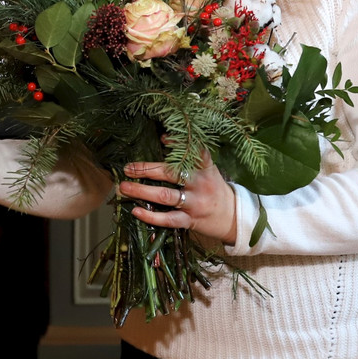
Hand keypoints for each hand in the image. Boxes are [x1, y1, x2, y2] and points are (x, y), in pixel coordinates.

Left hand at [119, 149, 237, 243]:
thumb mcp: (208, 171)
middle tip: (127, 168)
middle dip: (146, 170)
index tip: (163, 138)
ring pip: (165, 196)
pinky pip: (168, 219)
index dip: (179, 145)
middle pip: (171, 174)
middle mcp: (200, 184)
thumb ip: (190, 160)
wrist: (233, 218)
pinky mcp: (190, 221)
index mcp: (206, 169)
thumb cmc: (214, 189)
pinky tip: (136, 211)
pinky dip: (150, 217)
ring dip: (141, 191)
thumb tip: (162, 142)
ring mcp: (195, 203)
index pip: (195, 153)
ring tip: (124, 187)